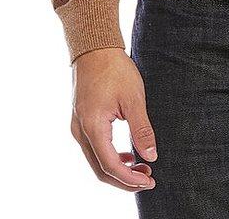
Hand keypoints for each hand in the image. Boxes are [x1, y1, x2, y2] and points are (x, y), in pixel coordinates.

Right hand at [70, 48, 157, 191]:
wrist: (94, 47)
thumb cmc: (114, 69)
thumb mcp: (134, 98)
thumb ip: (142, 129)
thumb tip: (151, 156)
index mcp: (92, 127)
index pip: (110, 165)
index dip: (130, 178)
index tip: (149, 180)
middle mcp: (80, 131)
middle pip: (100, 169)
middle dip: (124, 179)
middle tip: (148, 178)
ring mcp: (77, 126)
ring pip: (95, 161)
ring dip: (117, 169)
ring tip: (141, 166)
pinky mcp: (80, 121)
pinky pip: (93, 148)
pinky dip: (110, 156)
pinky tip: (127, 154)